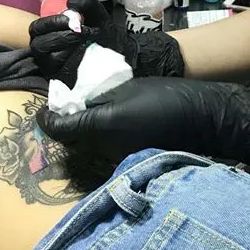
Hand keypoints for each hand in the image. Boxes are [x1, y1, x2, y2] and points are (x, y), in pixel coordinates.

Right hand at [29, 0, 184, 85]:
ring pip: (47, 58)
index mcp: (52, 32)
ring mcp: (54, 67)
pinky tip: (85, 55)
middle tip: (80, 31)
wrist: (121, 54)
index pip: (37, 28)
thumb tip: (71, 4)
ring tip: (85, 42)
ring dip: (66, 46)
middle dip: (59, 34)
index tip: (72, 18)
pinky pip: (59, 72)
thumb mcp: (97, 13)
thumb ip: (85, 2)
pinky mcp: (62, 79)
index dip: (50, 22)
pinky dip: (72, 60)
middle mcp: (48, 50)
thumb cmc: (104, 34)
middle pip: (38, 44)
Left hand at [37, 77, 249, 174]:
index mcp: (100, 129)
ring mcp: (120, 159)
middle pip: (74, 141)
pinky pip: (108, 149)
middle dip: (66, 125)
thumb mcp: (127, 89)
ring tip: (89, 109)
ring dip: (85, 131)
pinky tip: (113, 121)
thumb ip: (97, 97)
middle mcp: (105, 151)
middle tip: (67, 104)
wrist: (204, 119)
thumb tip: (76, 102)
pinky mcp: (134, 160)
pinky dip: (103, 136)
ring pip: (90, 145)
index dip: (47, 119)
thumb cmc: (165, 97)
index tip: (44, 109)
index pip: (59, 130)